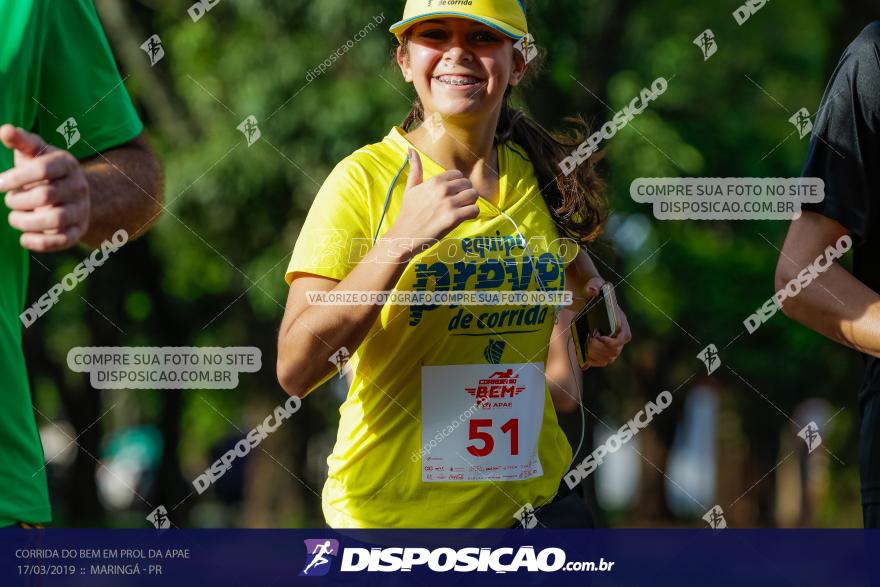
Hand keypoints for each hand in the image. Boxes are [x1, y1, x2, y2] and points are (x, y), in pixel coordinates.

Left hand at [0, 125, 89, 251]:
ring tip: (14, 218)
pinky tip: (24, 238)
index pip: (43, 169)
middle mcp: (79, 186)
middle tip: (10, 201)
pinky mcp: (79, 230)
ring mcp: (81, 209)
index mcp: (67, 163)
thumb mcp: (34, 152)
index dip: (16, 178)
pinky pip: (62, 241)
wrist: (71, 193)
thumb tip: (5, 131)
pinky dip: (39, 242)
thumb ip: (20, 141)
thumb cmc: (44, 169)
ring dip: (25, 222)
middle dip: (18, 200)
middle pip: (46, 196)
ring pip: (54, 219)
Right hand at [384, 149, 478, 257]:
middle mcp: (443, 190)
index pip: (458, 175)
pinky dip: (472, 214)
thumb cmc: (408, 213)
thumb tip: (411, 149)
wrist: (405, 235)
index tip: (453, 194)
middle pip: (468, 184)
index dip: (458, 184)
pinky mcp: (454, 218)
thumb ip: (415, 169)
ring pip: (473, 196)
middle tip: (459, 203)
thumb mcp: (410, 188)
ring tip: (463, 209)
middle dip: (466, 193)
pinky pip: (474, 210)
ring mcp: (449, 204)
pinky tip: (464, 217)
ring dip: (471, 203)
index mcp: (434, 181)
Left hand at [583, 277, 631, 367]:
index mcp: (621, 320)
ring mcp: (612, 343)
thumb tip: (591, 291)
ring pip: (609, 358)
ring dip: (596, 356)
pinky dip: (593, 362)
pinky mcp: (604, 349)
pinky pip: (602, 361)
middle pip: (615, 351)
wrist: (589, 298)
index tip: (596, 336)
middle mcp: (620, 334)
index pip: (624, 337)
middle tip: (588, 341)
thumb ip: (594, 285)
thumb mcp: (595, 284)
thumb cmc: (595, 291)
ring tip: (585, 347)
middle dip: (600, 349)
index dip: (611, 341)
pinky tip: (583, 357)